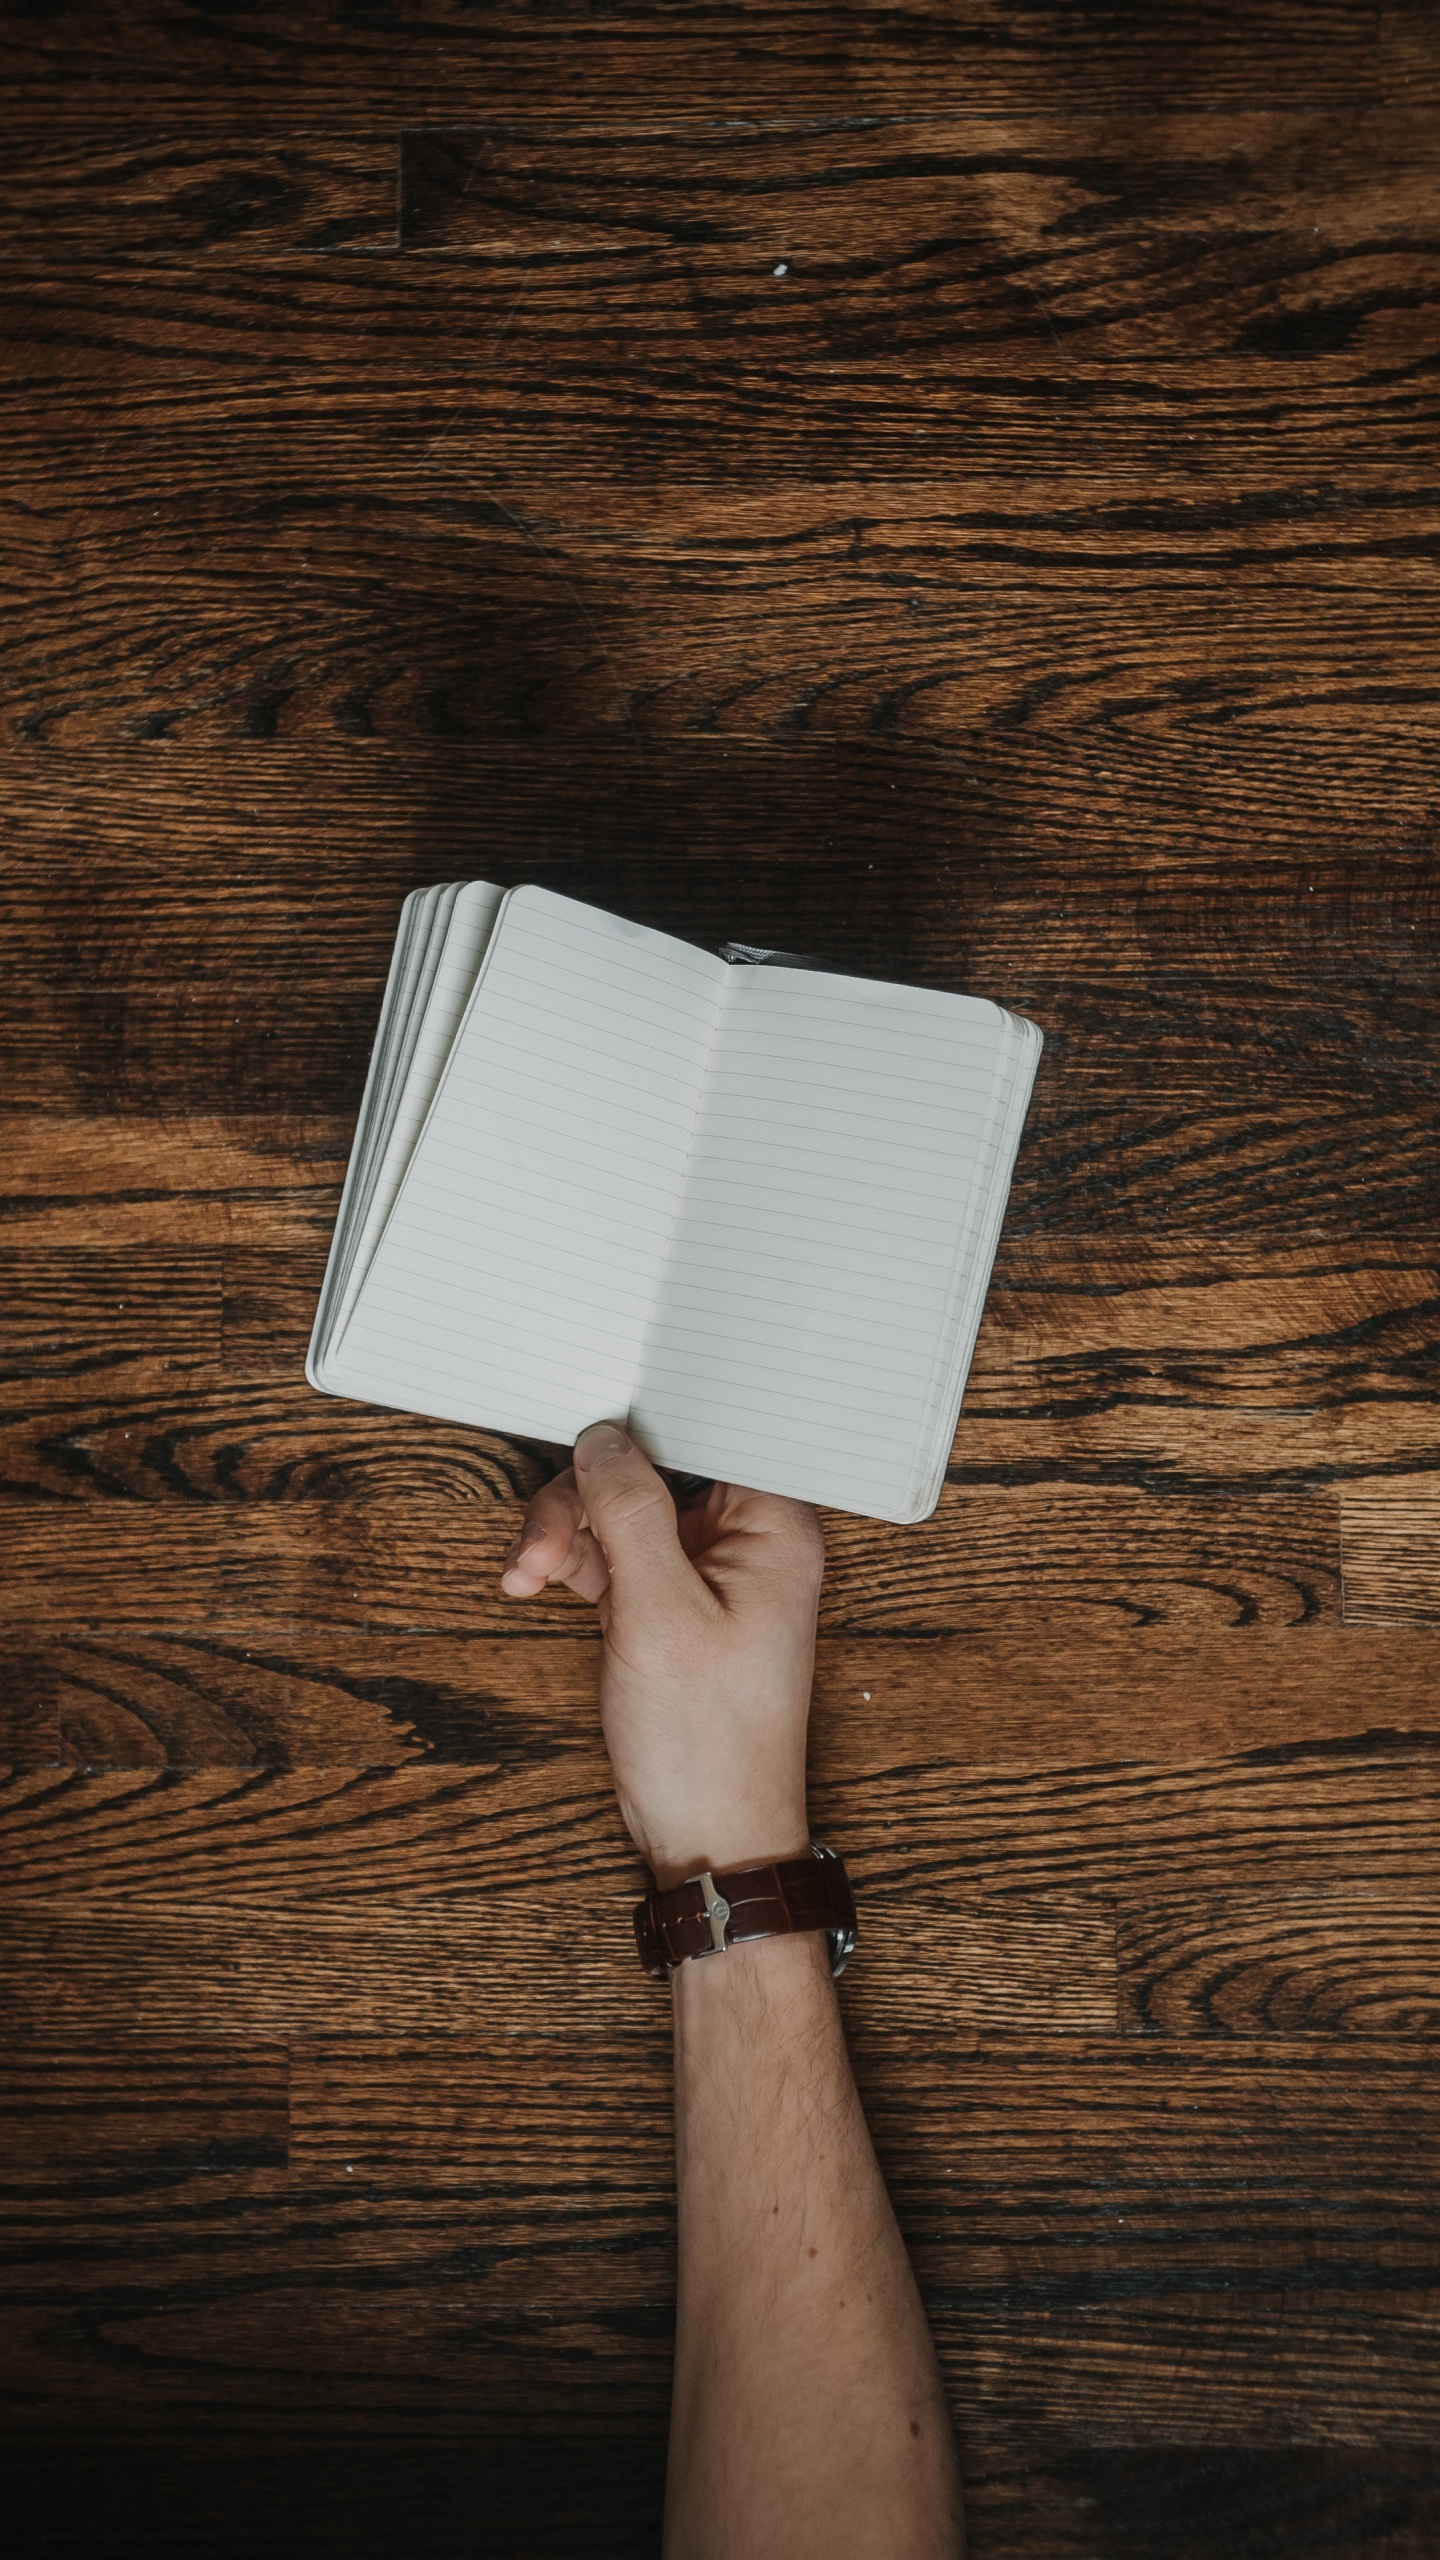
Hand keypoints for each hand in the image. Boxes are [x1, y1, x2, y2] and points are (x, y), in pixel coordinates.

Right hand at [500, 1423, 823, 1886]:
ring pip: (620, 1510)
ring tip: (529, 1576)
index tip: (583, 1439)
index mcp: (774, 1524)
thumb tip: (603, 1439)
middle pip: (650, 1469)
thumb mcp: (659, 1612)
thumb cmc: (709, 1740)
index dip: (640, 1429)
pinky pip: (613, 1553)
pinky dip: (571, 1564)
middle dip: (584, 1501)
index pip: (705, 1431)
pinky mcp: (670, 1601)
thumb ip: (630, 1512)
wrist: (710, 1835)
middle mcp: (746, 1538)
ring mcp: (705, 1570)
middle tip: (544, 1548)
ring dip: (566, 1535)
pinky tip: (534, 1583)